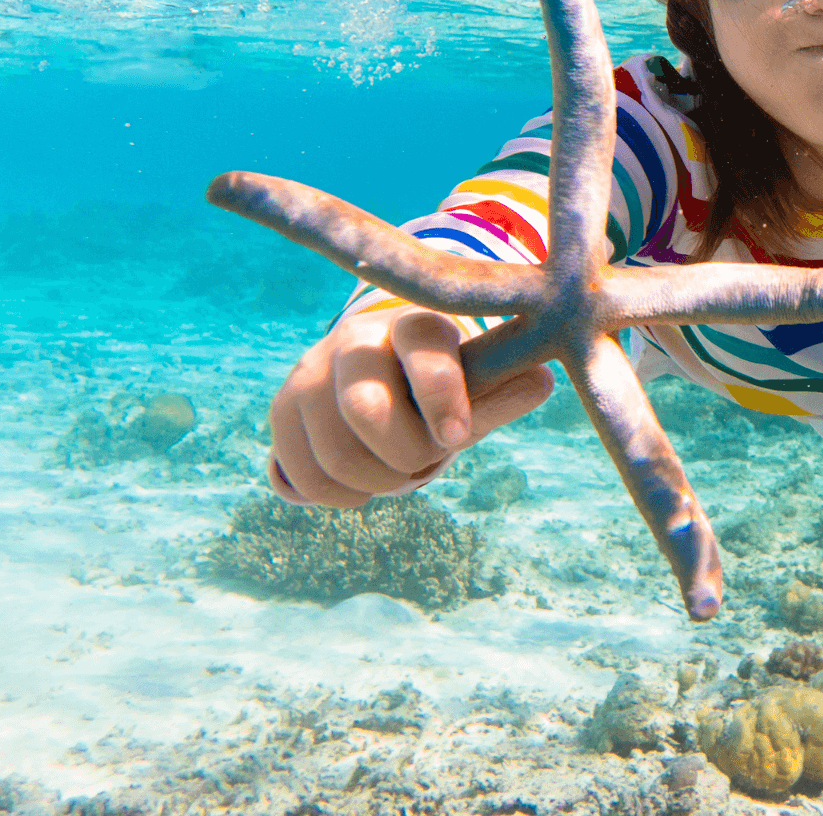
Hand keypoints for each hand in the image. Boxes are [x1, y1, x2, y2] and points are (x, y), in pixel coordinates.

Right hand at [267, 305, 554, 506]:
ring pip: (335, 454)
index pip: (423, 348)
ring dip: (376, 482)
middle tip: (425, 458)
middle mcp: (355, 342)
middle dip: (406, 455)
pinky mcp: (282, 412)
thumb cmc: (443, 385)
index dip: (440, 394)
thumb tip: (540, 381)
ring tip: (396, 469)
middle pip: (366, 410)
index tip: (457, 436)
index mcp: (414, 325)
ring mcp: (310, 374)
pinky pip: (304, 476)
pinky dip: (340, 495)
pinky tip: (361, 478)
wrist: (382, 377)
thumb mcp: (477, 387)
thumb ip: (503, 391)